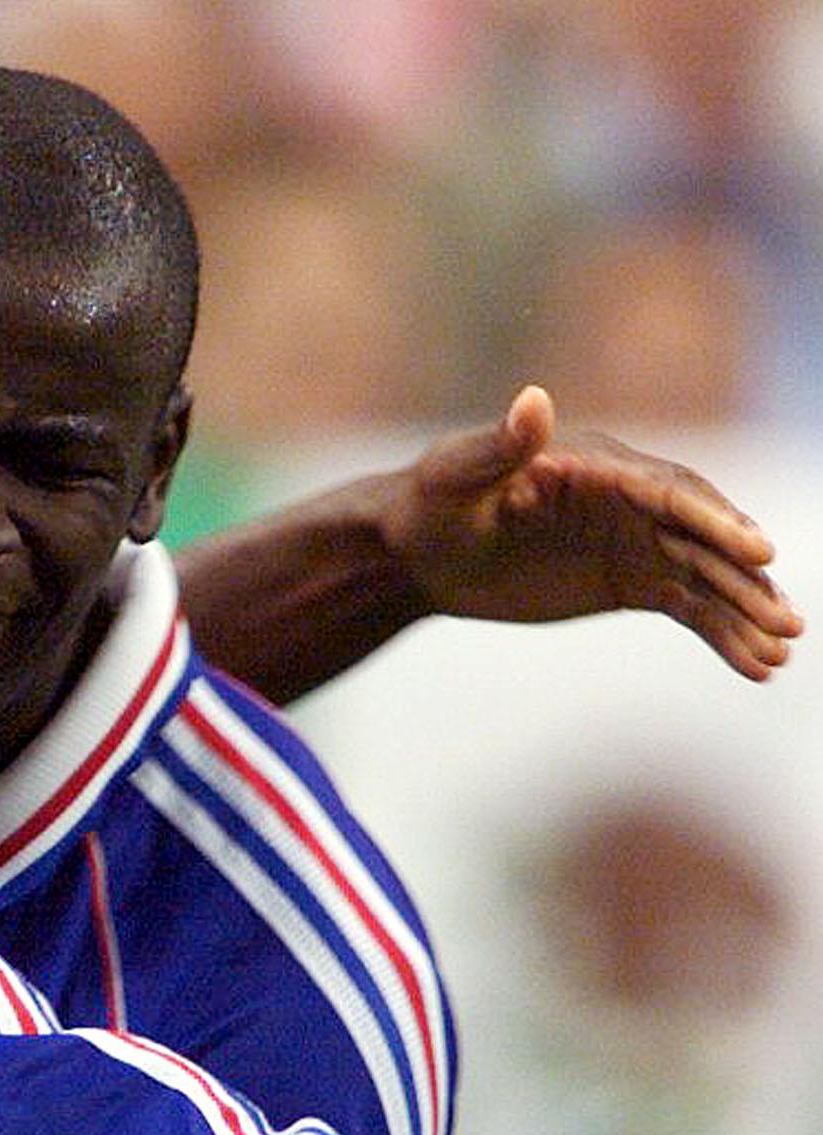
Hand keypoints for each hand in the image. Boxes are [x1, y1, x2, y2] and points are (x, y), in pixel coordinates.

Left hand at [380, 386, 803, 680]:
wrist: (417, 552)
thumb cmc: (430, 505)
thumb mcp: (453, 477)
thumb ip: (497, 447)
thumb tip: (533, 400)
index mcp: (598, 466)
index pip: (669, 493)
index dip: (715, 521)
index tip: (757, 552)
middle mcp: (631, 499)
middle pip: (703, 537)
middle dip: (746, 578)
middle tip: (786, 620)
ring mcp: (637, 541)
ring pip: (705, 576)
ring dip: (745, 612)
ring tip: (781, 651)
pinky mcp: (632, 580)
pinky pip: (689, 606)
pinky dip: (720, 633)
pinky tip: (754, 665)